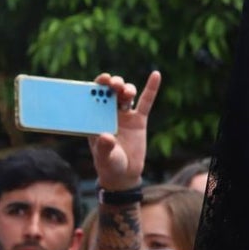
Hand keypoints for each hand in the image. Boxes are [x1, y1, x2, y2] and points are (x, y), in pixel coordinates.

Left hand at [88, 70, 160, 191]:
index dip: (96, 87)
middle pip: (109, 92)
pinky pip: (146, 101)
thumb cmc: (109, 165)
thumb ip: (104, 147)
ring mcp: (124, 115)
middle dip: (111, 85)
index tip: (100, 81)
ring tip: (126, 92)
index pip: (92, 98)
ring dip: (126, 89)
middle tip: (113, 84)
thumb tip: (106, 136)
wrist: (124, 174)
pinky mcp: (139, 119)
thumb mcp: (105, 158)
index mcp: (94, 118)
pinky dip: (151, 88)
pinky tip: (156, 74)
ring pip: (125, 95)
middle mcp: (108, 113)